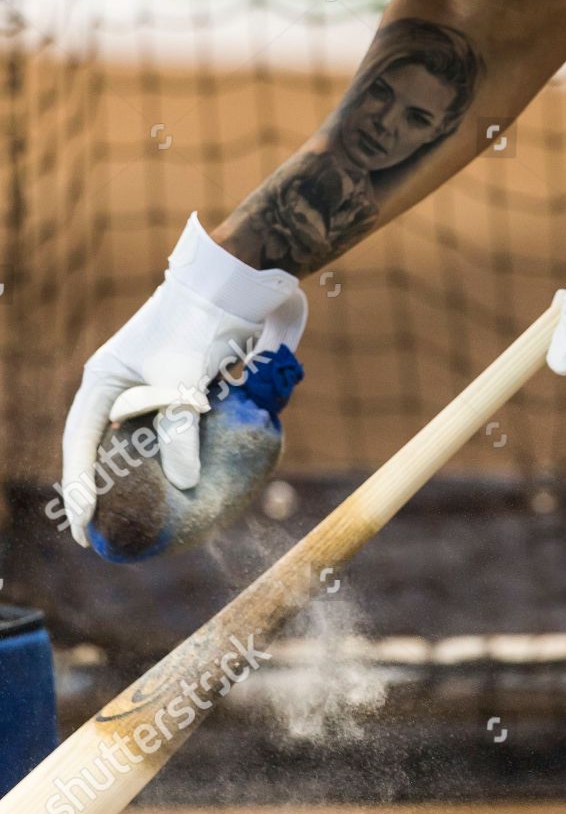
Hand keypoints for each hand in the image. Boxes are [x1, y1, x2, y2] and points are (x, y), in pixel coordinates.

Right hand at [60, 214, 306, 547]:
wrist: (238, 283)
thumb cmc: (200, 324)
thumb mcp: (183, 380)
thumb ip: (179, 432)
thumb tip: (183, 483)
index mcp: (105, 380)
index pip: (79, 444)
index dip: (79, 489)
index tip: (83, 530)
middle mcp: (123, 384)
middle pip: (103, 446)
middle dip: (104, 488)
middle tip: (107, 531)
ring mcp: (152, 384)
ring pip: (140, 441)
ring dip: (142, 475)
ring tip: (145, 515)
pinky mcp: (185, 385)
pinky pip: (173, 429)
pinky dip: (176, 455)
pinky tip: (188, 481)